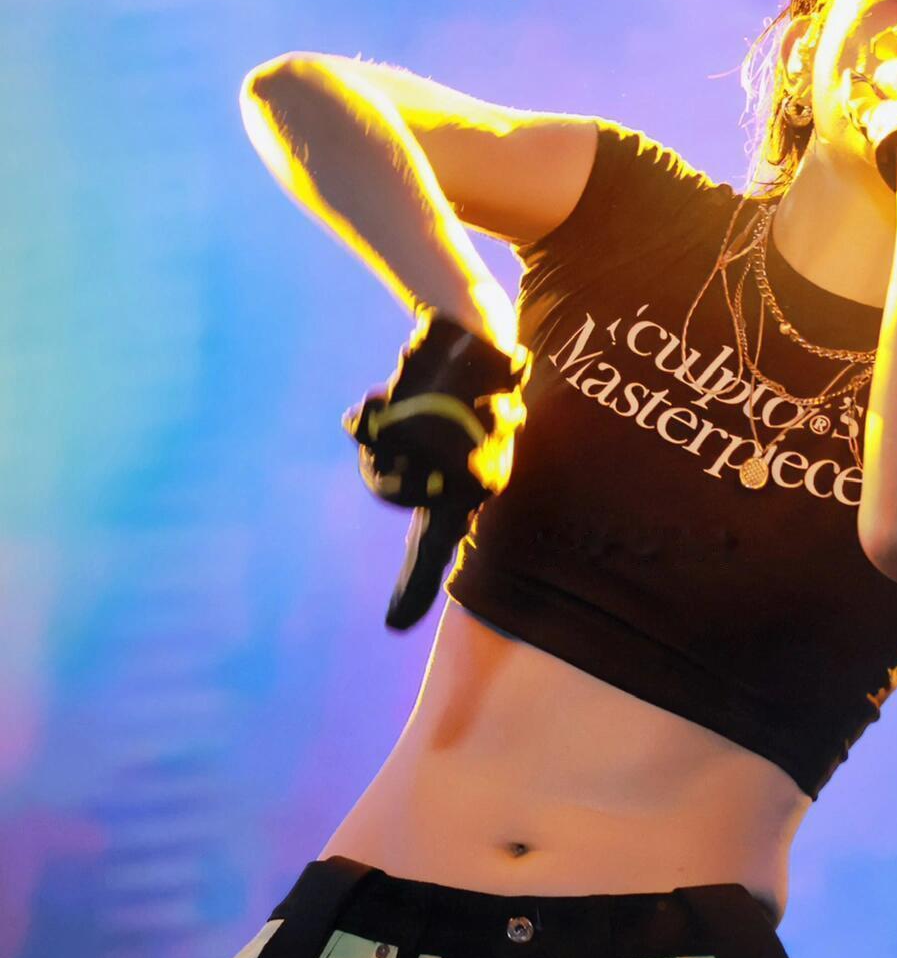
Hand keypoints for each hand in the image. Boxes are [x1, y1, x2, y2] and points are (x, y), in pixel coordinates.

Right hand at [342, 310, 530, 629]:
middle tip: (395, 421)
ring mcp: (454, 457)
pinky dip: (372, 412)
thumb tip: (361, 431)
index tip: (396, 625)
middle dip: (378, 461)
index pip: (438, 550)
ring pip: (379, 469)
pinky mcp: (435, 428)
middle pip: (389, 492)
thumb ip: (400, 453)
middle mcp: (471, 481)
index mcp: (473, 492)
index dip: (416, 588)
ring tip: (402, 400)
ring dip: (379, 432)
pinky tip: (393, 390)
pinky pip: (372, 436)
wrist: (470, 332)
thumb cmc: (450, 386)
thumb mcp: (427, 427)